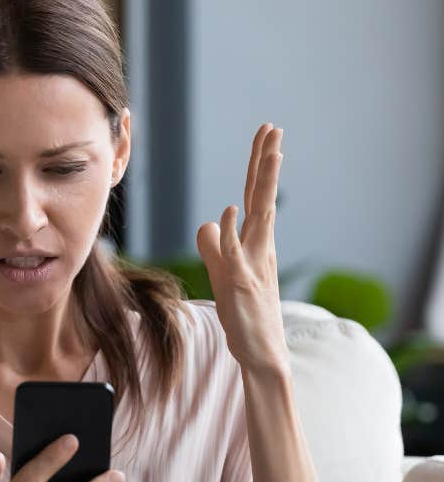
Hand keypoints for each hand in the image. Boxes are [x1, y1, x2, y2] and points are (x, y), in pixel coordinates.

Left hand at [195, 122, 290, 374]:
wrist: (260, 352)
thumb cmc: (244, 314)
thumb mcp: (223, 274)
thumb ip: (215, 247)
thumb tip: (208, 222)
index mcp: (256, 244)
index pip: (256, 197)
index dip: (259, 167)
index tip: (267, 136)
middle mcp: (259, 249)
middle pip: (263, 198)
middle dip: (267, 163)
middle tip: (274, 129)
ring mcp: (253, 265)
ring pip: (260, 217)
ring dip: (263, 185)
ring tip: (270, 152)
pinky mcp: (242, 285)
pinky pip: (236, 255)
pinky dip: (234, 233)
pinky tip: (230, 210)